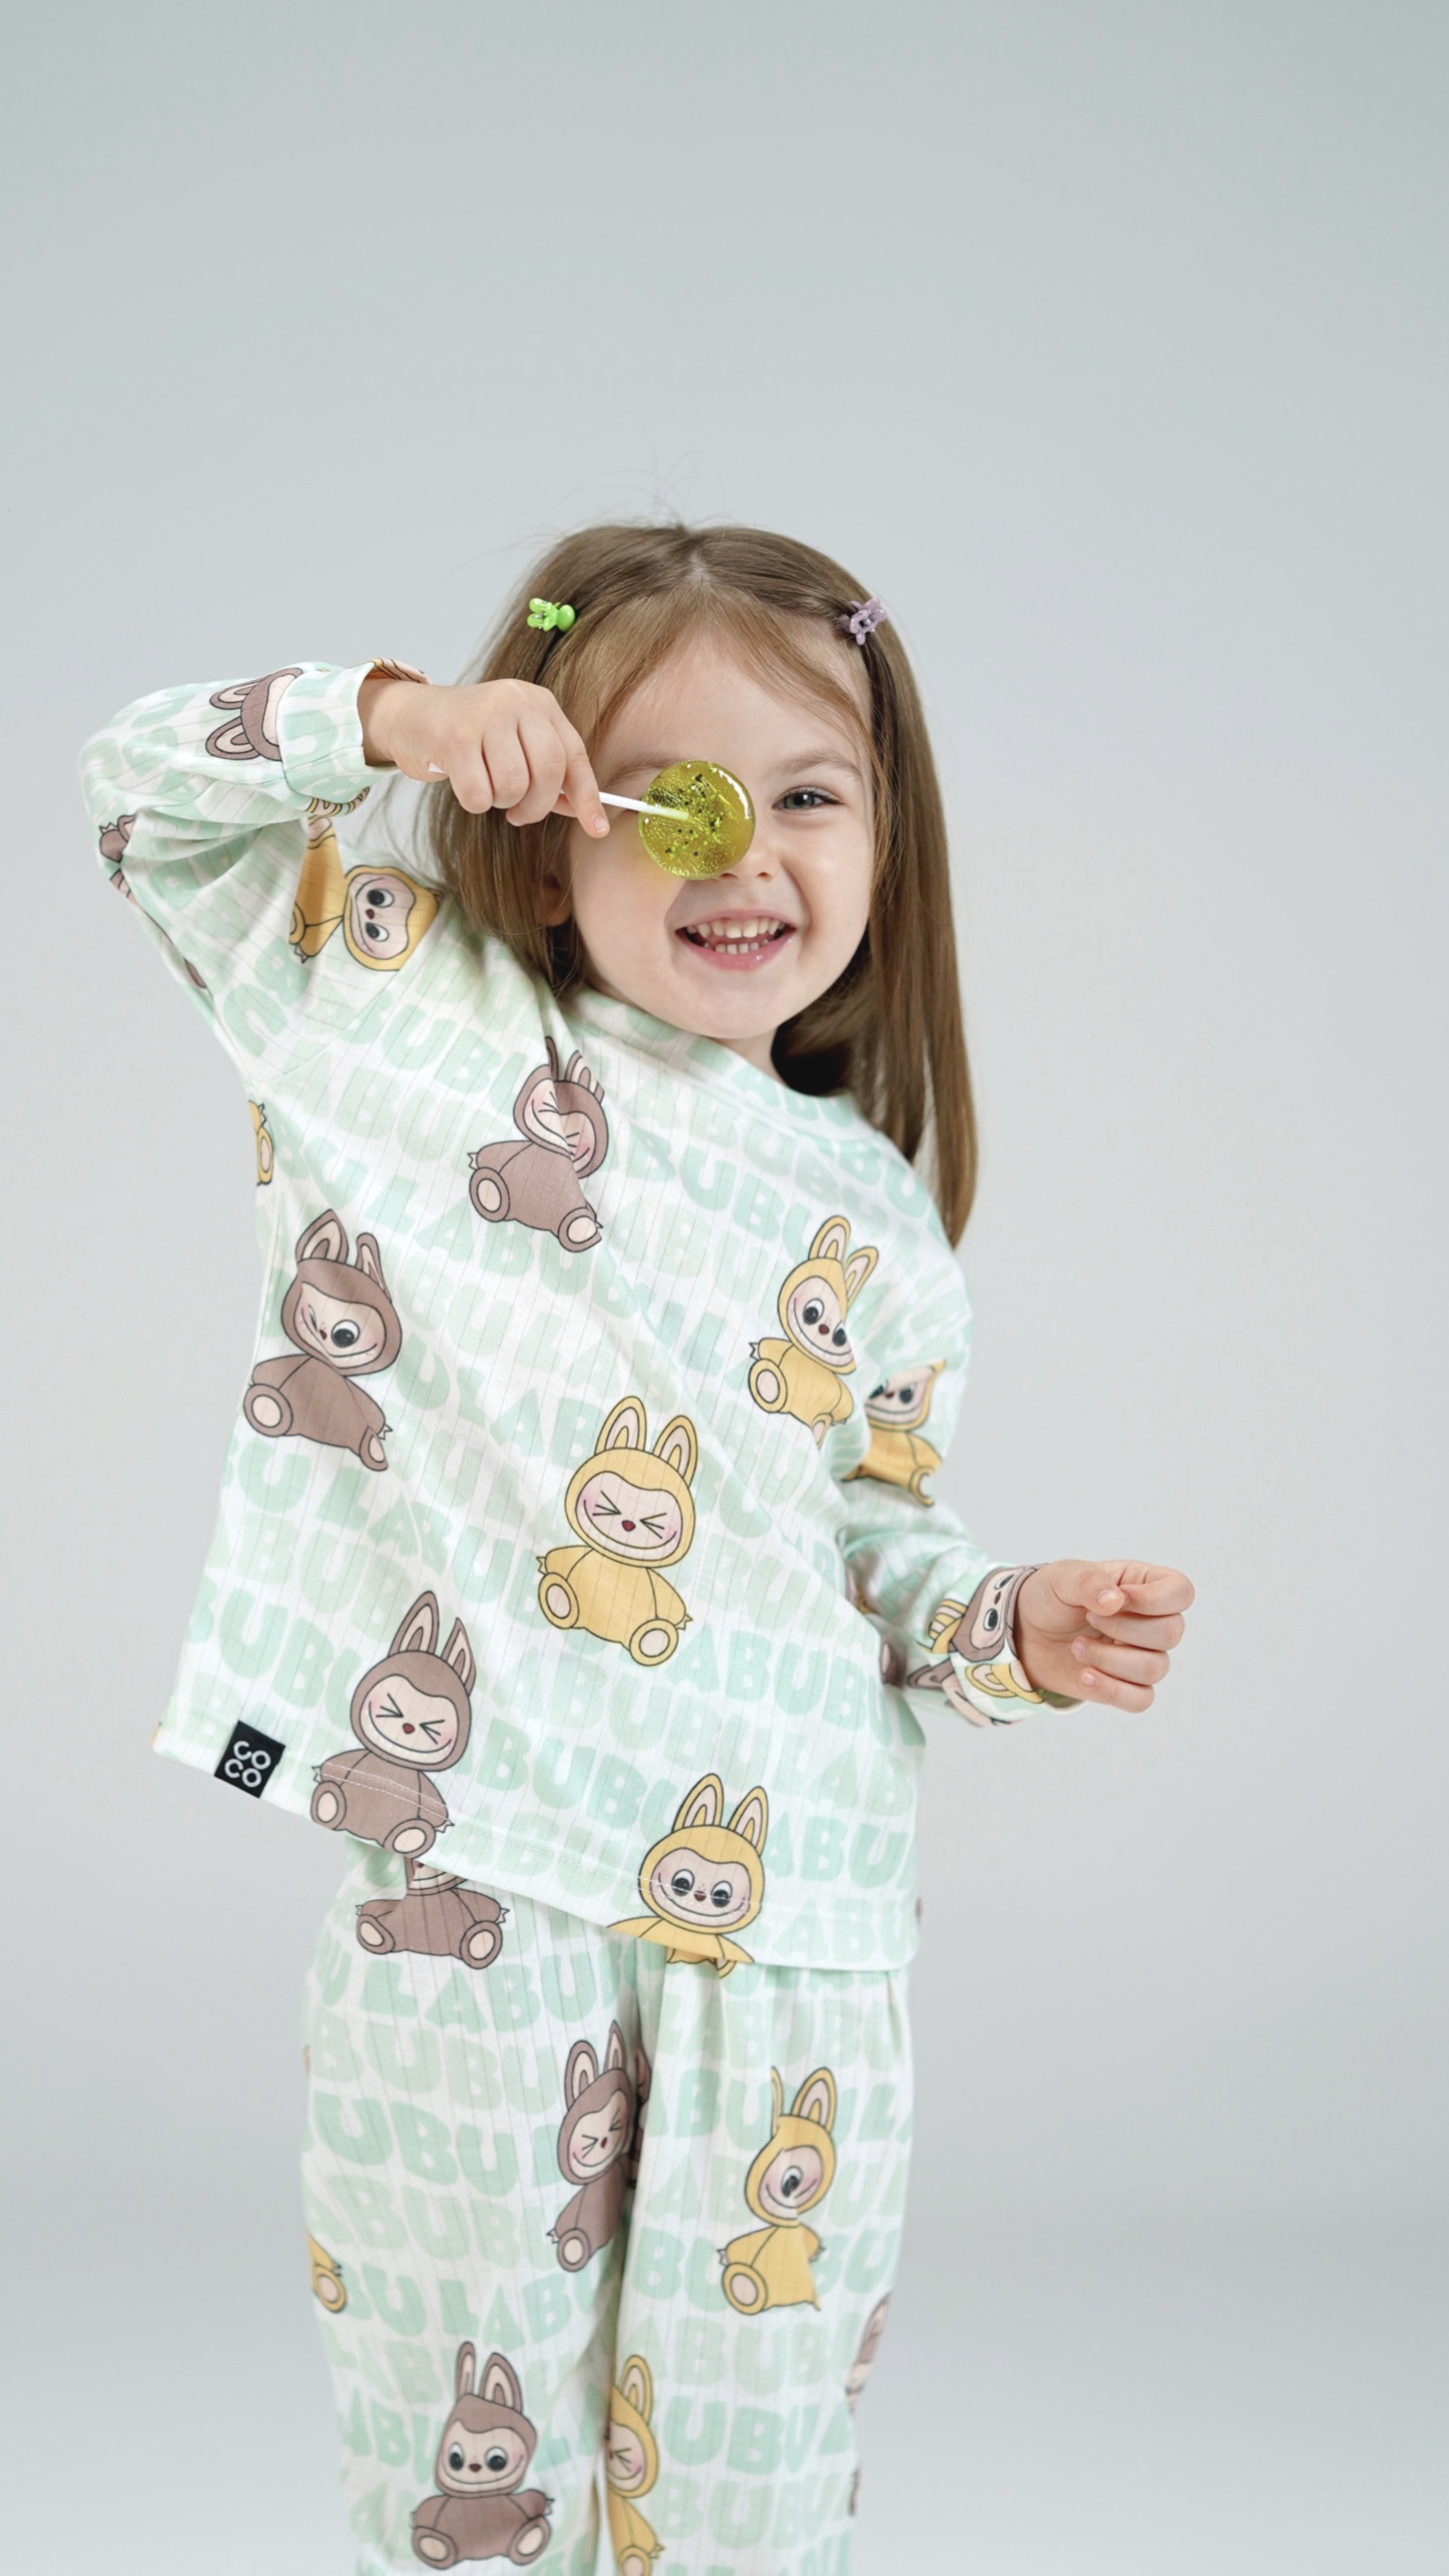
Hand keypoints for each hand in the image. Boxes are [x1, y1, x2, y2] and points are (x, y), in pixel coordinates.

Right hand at [357, 675, 608, 834]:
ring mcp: (485, 715)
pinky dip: (474, 802)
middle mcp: (517, 701)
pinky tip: (463, 783)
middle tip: (518, 814)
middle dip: (536, 807)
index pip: (574, 755)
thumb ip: (548, 775)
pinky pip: (479, 794)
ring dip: (500, 802)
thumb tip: (583, 812)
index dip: (587, 797)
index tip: (597, 829)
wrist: (410, 715)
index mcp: (539, 703)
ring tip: (485, 786)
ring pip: (513, 785)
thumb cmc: (468, 737)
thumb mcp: (514, 745)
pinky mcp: (454, 736)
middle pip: (548, 771)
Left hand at [1015, 1560, 1193, 1710]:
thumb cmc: (1051, 1597)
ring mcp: (1142, 1655)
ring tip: (1077, 1647)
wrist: (1026, 1632)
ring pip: (1156, 1668)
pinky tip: (1084, 1676)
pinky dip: (1111, 1689)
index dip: (1155, 1599)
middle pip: (1172, 1633)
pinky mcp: (1127, 1686)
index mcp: (1144, 1584)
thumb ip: (1089, 1581)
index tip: (1118, 1598)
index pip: (1181, 1592)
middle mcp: (1151, 1621)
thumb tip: (1116, 1601)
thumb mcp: (1063, 1577)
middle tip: (1089, 1619)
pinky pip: (1141, 1699)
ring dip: (1110, 1658)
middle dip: (1124, 1628)